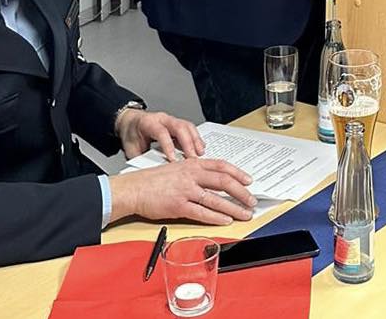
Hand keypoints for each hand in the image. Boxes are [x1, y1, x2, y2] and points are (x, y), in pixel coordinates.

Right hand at [107, 158, 255, 225]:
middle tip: (252, 201)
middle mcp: (191, 175)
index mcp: (192, 164)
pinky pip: (202, 212)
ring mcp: (185, 190)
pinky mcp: (178, 206)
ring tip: (244, 214)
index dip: (238, 173)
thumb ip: (195, 172)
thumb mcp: (176, 168)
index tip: (249, 181)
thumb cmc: (153, 180)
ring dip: (233, 208)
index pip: (221, 165)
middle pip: (223, 181)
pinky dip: (216, 217)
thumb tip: (214, 180)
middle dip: (241, 192)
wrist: (133, 189)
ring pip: (216, 199)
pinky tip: (226, 221)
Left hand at [115, 109, 204, 160]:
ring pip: (188, 126)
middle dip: (188, 143)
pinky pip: (190, 129)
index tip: (173, 160)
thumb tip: (152, 172)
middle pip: (179, 127)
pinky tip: (200, 148)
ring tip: (200, 154)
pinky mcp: (178, 124)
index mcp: (149, 123)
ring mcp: (171, 120)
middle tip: (192, 158)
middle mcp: (162, 119)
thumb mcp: (132, 149)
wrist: (130, 123)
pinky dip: (196, 139)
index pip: (161, 132)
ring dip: (196, 140)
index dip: (168, 146)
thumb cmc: (132, 135)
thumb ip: (141, 159)